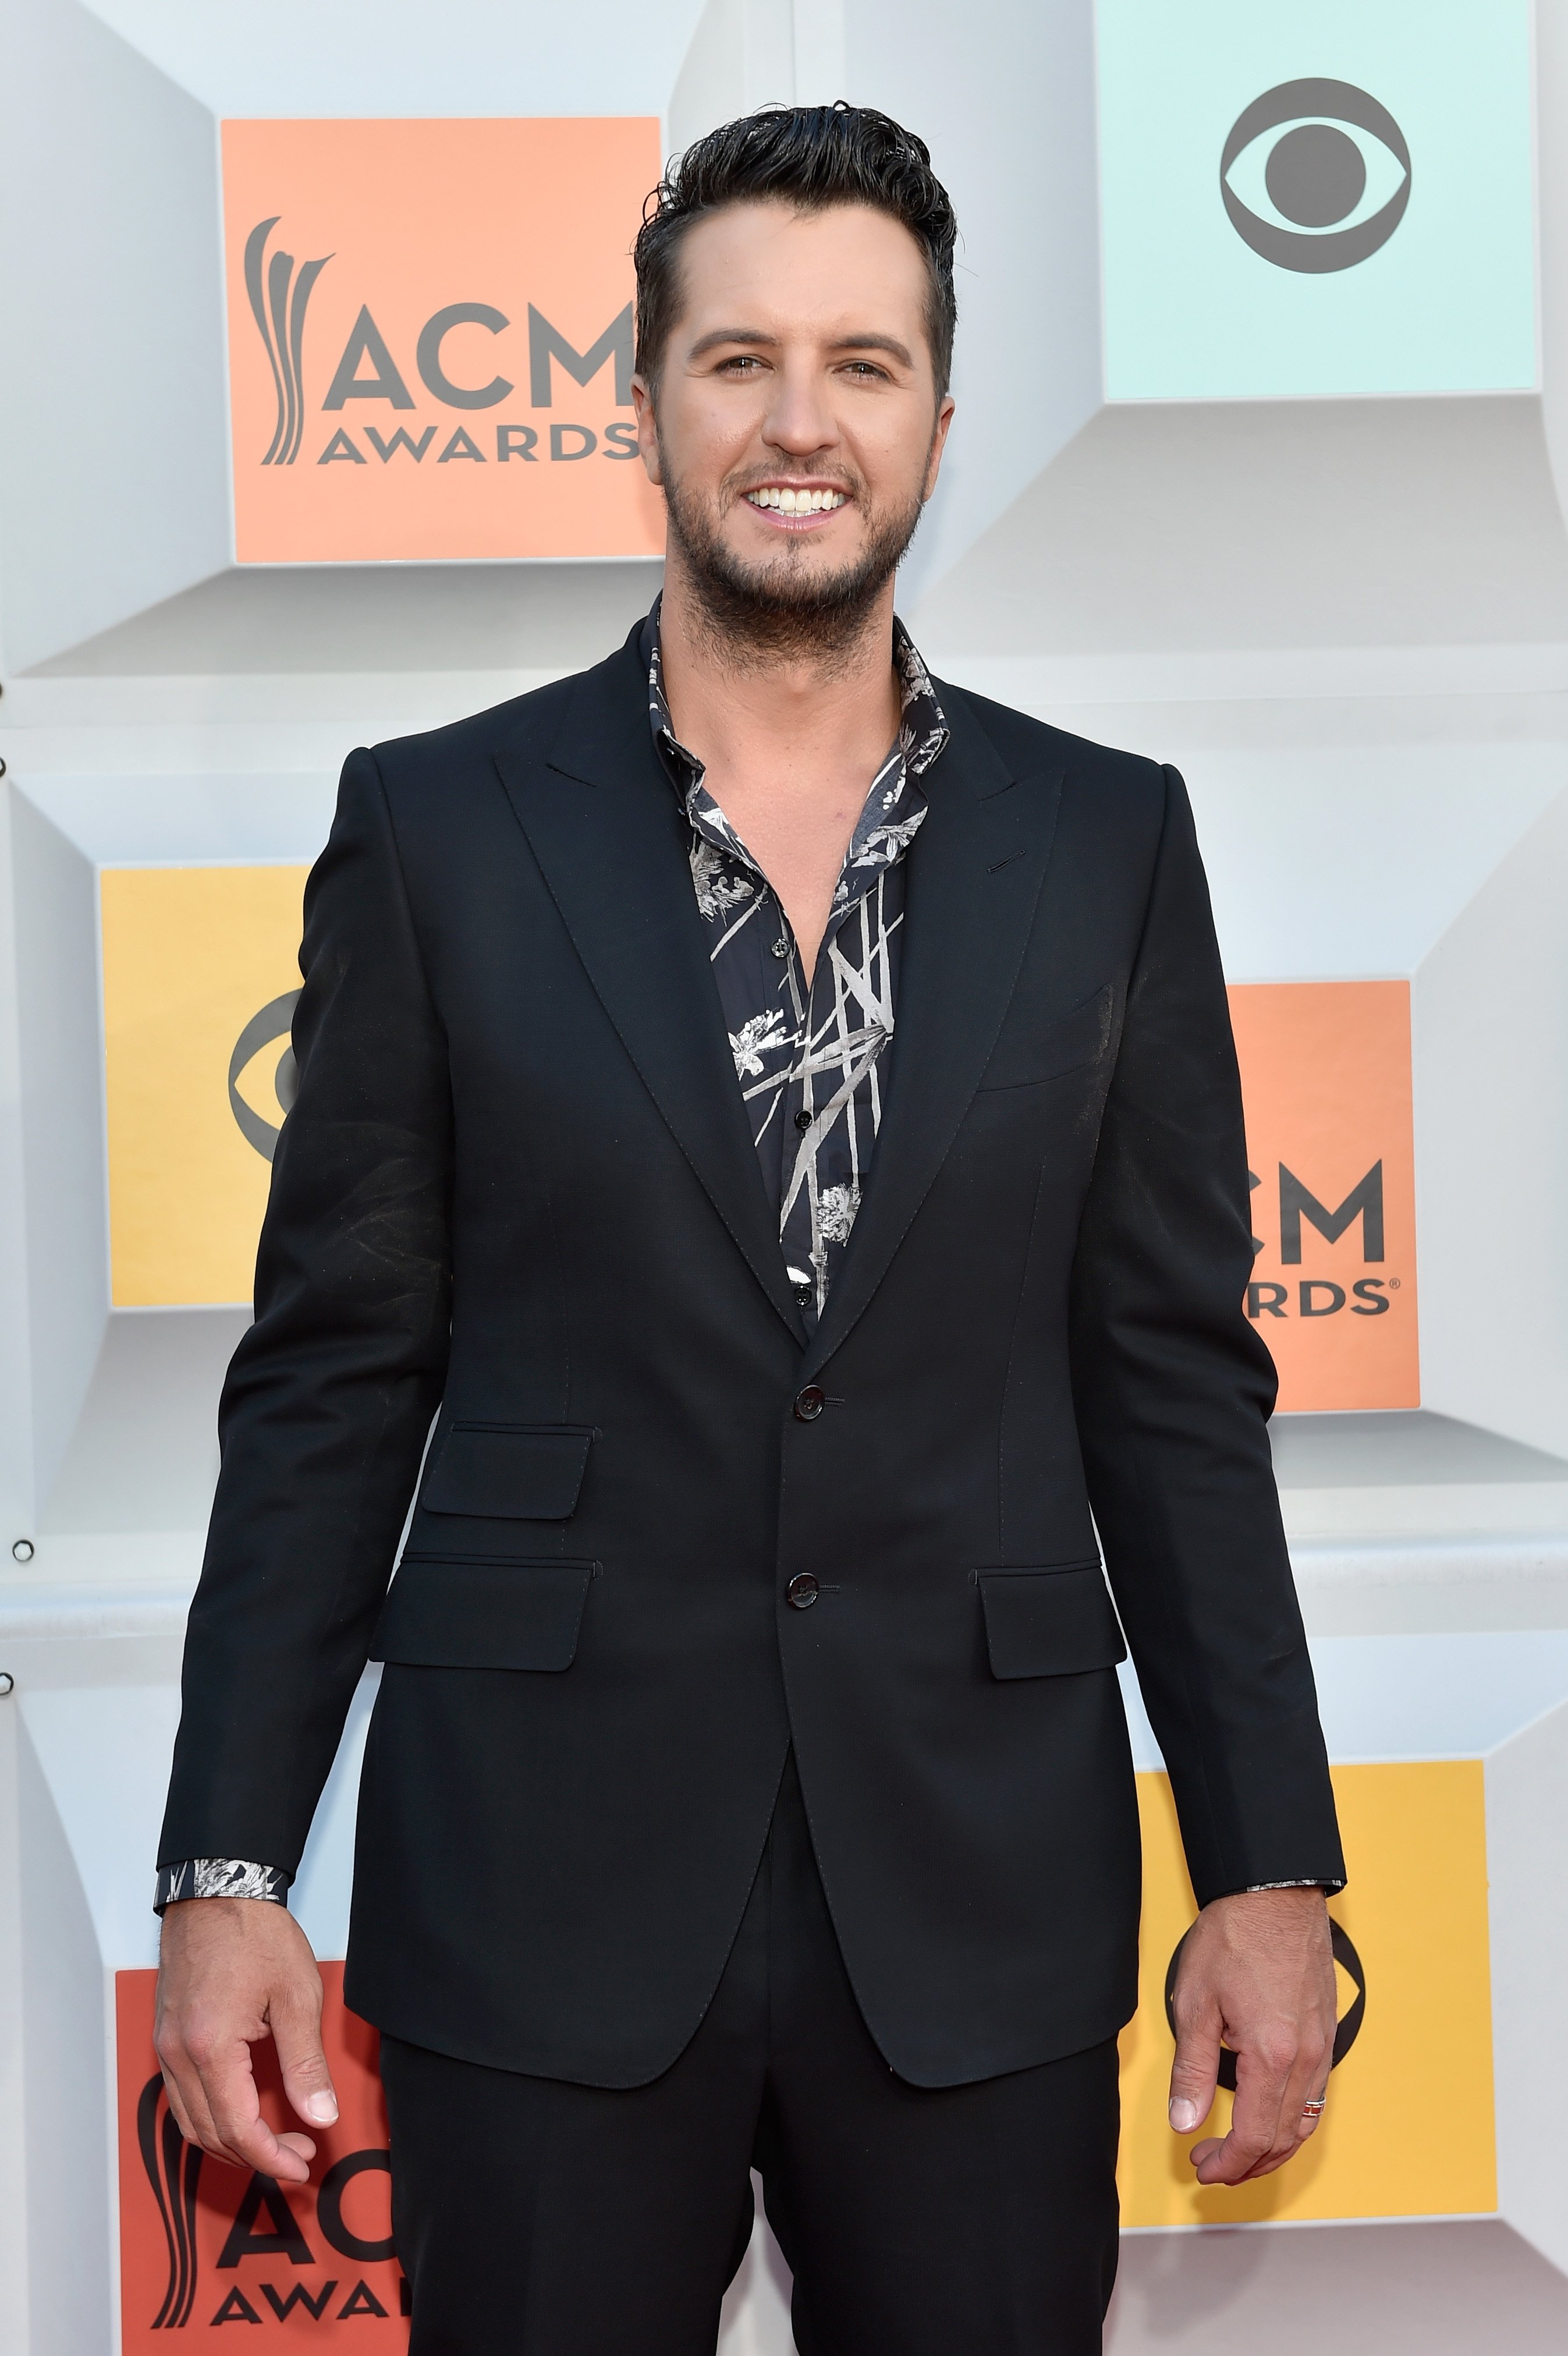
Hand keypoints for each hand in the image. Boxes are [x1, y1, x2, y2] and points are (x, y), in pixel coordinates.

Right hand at [155, 1899, 337, 2184]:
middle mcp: (178, 2054)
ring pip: (189, 2122)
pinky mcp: (166, 2037)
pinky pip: (181, 2097)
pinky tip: (241, 2111)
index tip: (301, 2164)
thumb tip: (320, 2115)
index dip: (271, 2156)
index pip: (238, 2129)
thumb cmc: (256, 1934)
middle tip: (298, 2151)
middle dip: (254, 2154)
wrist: (218, 1890)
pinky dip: (210, 2117)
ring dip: (230, 2141)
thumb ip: (305, 2062)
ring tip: (275, 2138)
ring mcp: (166, 2046)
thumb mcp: (296, 1996)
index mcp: (210, 2047)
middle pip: (209, 2134)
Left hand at [1167, 1886, 1335, 2185]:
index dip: (1228, 2162)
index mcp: (1272, 2054)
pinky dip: (1292, 2119)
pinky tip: (1268, 2114)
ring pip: (1305, 2121)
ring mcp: (1322, 2045)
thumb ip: (1191, 2068)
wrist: (1276, 1893)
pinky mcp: (1326, 2031)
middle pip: (1284, 2138)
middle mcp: (1306, 2057)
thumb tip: (1184, 2121)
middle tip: (1214, 2165)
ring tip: (1239, 2151)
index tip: (1202, 2165)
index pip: (1254, 2136)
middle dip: (1248, 2163)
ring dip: (1273, 2147)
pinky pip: (1315, 2094)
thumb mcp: (1196, 2002)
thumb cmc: (1235, 1936)